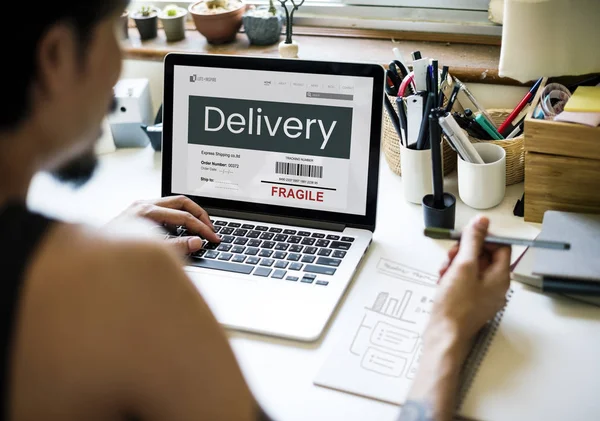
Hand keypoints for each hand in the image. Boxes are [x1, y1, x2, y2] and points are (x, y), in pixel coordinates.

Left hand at [118, 196, 219, 253]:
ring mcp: (140, 207)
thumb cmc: (117, 256)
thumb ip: (177, 247)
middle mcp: (143, 205)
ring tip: (199, 229)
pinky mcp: (139, 213)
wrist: (92, 259)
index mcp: (147, 211)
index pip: (184, 216)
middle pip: (182, 201)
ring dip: (189, 215)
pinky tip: (180, 232)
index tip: (213, 238)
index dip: (202, 228)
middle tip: (211, 229)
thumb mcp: (151, 253)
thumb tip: (197, 242)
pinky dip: (176, 218)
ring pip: (174, 203)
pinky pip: (164, 210)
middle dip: (200, 215)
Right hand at [429, 215, 511, 343]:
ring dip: (455, 264)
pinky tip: (442, 281)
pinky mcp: (470, 302)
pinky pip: (464, 281)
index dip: (483, 239)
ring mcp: (483, 296)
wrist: (443, 334)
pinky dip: (452, 277)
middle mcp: (496, 286)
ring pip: (471, 268)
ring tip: (443, 272)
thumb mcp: (463, 266)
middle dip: (464, 253)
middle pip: (484, 257)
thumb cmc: (455, 304)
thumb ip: (473, 241)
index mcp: (501, 277)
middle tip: (451, 258)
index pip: (501, 247)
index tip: (465, 239)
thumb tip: (482, 222)